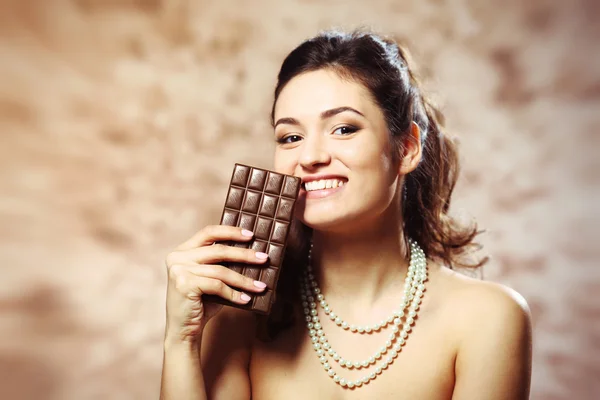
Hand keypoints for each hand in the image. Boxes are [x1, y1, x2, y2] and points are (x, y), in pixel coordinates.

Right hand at [164, 226, 267, 343]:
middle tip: (264, 259)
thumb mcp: (211, 278)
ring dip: (244, 280)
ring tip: (261, 286)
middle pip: (218, 250)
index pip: (208, 232)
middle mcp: (177, 257)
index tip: (251, 235)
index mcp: (182, 251)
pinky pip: (217, 285)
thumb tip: (253, 254)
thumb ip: (222, 264)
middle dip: (244, 254)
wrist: (184, 330)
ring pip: (220, 270)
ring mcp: (179, 270)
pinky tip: (246, 300)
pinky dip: (234, 293)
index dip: (231, 231)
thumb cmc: (201, 303)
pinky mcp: (184, 284)